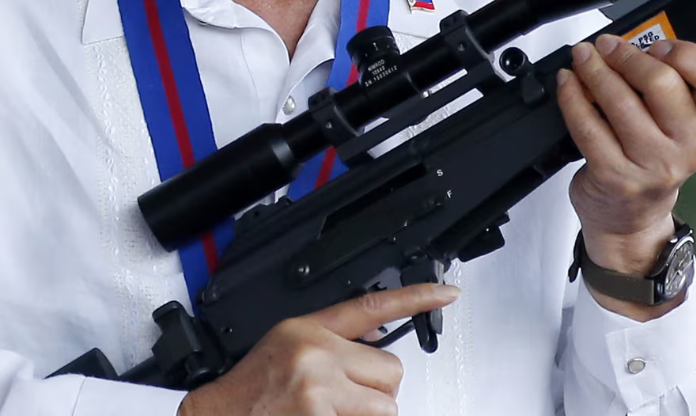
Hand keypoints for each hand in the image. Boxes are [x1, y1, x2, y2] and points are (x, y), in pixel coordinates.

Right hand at [178, 283, 459, 415]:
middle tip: (341, 403)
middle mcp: (317, 353)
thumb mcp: (285, 348)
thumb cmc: (249, 395)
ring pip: (386, 408)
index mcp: (308, 329)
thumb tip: (377, 343)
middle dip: (375, 393)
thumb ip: (330, 342)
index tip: (447, 292)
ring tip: (328, 415)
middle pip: (392, 372)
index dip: (416, 296)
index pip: (373, 305)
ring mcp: (320, 388)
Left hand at [557, 35, 695, 310]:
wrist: (631, 218)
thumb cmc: (654, 160)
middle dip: (627, 55)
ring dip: (594, 70)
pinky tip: (568, 83)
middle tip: (607, 45)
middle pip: (661, 83)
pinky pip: (587, 124)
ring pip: (619, 100)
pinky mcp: (615, 175)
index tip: (660, 44)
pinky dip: (572, 96)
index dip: (688, 55)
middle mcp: (690, 148)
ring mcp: (653, 165)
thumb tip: (633, 42)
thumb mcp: (680, 124)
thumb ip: (672, 84)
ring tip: (583, 57)